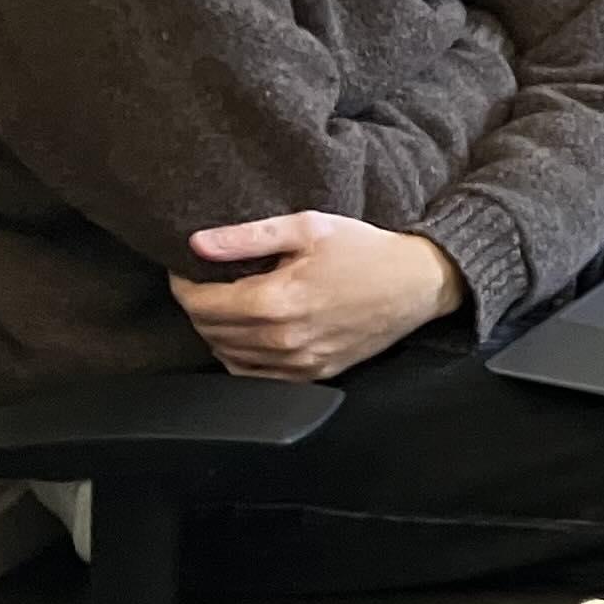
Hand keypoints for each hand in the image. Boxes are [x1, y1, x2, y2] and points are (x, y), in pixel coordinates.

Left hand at [172, 214, 466, 381]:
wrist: (419, 283)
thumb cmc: (367, 252)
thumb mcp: (309, 227)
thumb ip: (247, 236)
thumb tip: (196, 244)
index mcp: (276, 301)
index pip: (200, 303)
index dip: (184, 283)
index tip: (187, 268)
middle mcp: (282, 338)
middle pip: (209, 330)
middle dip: (199, 305)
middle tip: (208, 282)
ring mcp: (298, 362)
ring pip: (226, 354)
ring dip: (217, 330)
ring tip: (228, 305)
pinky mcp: (312, 374)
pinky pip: (253, 376)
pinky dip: (239, 356)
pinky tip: (248, 334)